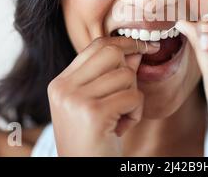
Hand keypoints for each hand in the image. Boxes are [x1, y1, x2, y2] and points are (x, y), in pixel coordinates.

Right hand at [47, 36, 159, 155]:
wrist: (82, 171)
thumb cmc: (94, 139)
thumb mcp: (99, 103)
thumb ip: (114, 75)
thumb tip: (137, 50)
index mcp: (61, 82)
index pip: (97, 46)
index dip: (125, 43)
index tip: (146, 46)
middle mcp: (64, 87)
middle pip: (112, 53)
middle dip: (130, 70)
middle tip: (128, 95)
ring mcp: (76, 99)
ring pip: (126, 75)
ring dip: (133, 97)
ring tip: (120, 117)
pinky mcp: (93, 113)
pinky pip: (133, 96)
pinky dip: (136, 112)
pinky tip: (121, 128)